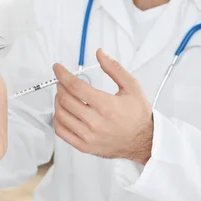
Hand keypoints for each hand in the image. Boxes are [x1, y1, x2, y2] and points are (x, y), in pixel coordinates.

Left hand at [53, 49, 153, 164]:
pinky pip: (61, 131)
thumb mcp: (131, 87)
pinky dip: (57, 119)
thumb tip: (100, 54)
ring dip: (57, 101)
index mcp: (106, 105)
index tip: (58, 69)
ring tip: (63, 95)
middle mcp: (95, 122)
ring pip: (60, 115)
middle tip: (62, 82)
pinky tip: (62, 112)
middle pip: (65, 99)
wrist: (143, 142)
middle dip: (60, 86)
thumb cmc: (138, 116)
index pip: (75, 86)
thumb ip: (114, 69)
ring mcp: (88, 136)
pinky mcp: (84, 146)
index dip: (63, 74)